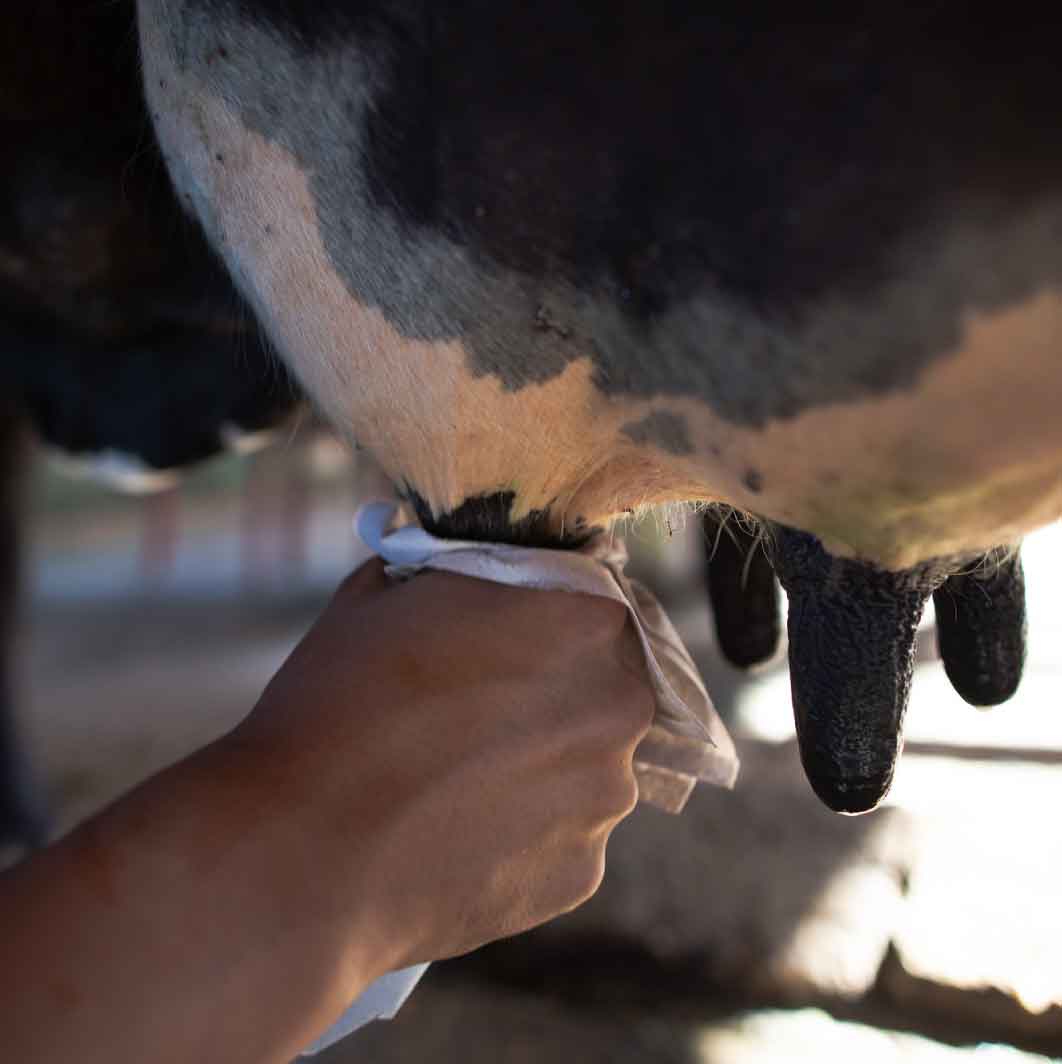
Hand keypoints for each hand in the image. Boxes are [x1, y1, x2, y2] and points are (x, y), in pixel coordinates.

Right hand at [233, 559, 654, 982]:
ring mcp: (607, 797)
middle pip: (599, 685)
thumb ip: (442, 573)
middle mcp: (620, 706)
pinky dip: (522, 835)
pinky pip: (562, 838)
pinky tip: (454, 834)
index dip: (542, 616)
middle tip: (470, 710)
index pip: (592, 602)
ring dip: (536, 766)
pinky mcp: (583, 875)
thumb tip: (444, 572)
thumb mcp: (380, 596)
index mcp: (585, 619)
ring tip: (450, 783)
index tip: (500, 637)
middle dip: (548, 692)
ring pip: (584, 766)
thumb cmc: (337, 706)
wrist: (302, 857)